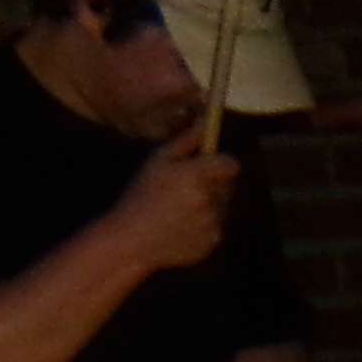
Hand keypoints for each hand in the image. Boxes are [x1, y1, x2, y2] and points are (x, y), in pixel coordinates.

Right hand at [100, 141, 241, 276]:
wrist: (131, 240)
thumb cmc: (141, 195)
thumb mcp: (158, 161)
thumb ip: (186, 140)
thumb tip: (206, 119)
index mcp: (196, 176)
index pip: (231, 164)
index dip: (222, 163)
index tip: (210, 165)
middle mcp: (209, 200)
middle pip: (227, 184)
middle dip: (213, 183)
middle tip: (187, 187)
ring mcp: (213, 223)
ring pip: (222, 206)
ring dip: (209, 204)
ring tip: (178, 209)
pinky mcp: (213, 242)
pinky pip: (216, 227)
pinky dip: (204, 225)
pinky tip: (179, 227)